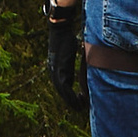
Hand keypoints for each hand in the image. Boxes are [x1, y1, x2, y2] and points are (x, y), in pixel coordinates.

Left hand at [44, 0, 86, 118]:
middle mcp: (53, 73)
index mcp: (55, 70)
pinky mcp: (60, 69)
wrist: (59, 29)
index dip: (70, 96)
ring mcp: (56, 72)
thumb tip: (84, 63)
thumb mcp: (70, 53)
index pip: (62, 88)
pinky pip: (65, 87)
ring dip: (72, 101)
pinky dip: (71, 95)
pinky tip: (79, 99)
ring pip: (63, 92)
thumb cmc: (66, 38)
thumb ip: (74, 61)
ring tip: (81, 107)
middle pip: (62, 93)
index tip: (79, 100)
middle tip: (81, 107)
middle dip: (71, 101)